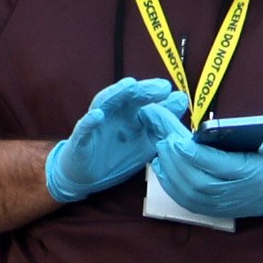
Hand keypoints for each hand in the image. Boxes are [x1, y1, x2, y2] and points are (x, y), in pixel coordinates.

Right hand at [42, 76, 186, 203]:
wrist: (85, 176)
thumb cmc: (115, 157)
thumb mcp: (144, 145)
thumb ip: (160, 128)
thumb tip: (182, 105)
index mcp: (129, 116)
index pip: (146, 102)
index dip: (161, 98)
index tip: (180, 97)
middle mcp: (113, 114)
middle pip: (128, 97)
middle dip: (145, 90)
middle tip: (163, 87)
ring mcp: (96, 124)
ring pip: (105, 103)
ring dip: (118, 94)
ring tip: (131, 86)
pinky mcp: (80, 139)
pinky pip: (83, 129)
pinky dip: (90, 121)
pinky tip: (97, 116)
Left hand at [149, 118, 262, 224]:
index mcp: (250, 175)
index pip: (217, 166)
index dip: (194, 153)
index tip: (177, 138)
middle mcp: (233, 193)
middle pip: (196, 179)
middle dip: (176, 159)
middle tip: (164, 138)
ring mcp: (220, 204)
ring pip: (187, 191)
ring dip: (169, 169)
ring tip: (160, 146)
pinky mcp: (211, 209)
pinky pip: (184, 200)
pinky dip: (169, 184)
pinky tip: (160, 165)